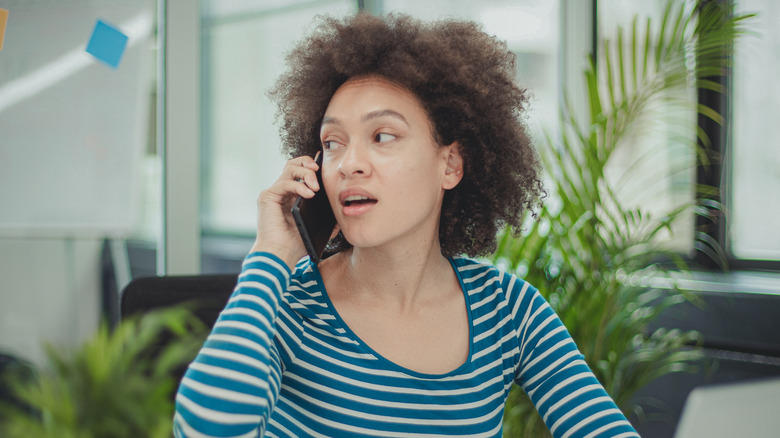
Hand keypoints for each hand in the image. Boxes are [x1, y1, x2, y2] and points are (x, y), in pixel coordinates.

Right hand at [250, 154, 321, 268]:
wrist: (280, 255)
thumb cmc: (296, 245)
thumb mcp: (317, 228)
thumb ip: (327, 220)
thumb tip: (342, 214)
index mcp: (292, 197)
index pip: (301, 172)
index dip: (312, 167)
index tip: (326, 168)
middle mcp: (281, 192)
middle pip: (293, 164)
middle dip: (308, 164)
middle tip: (320, 170)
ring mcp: (273, 193)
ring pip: (290, 169)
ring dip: (306, 173)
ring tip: (316, 187)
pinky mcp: (267, 197)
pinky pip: (285, 183)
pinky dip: (299, 186)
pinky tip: (310, 194)